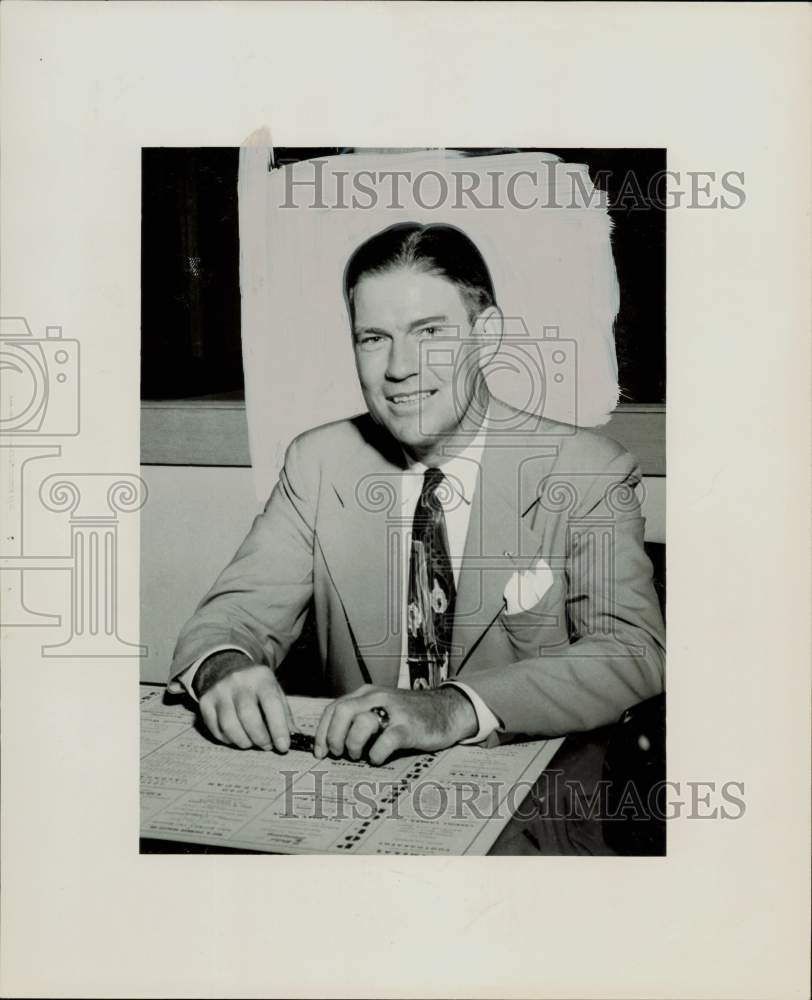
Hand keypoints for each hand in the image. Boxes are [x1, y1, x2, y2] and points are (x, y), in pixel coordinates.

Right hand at [193, 650, 294, 751]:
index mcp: (261, 677)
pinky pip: (216, 730)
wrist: (226, 668)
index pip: (271, 703)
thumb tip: (295, 738)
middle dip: (260, 738)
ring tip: (252, 742)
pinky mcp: (205, 702)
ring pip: (230, 726)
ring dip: (244, 742)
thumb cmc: (257, 686)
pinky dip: (228, 740)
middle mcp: (239, 681)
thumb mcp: (274, 691)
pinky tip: (237, 736)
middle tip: (266, 745)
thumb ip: (285, 714)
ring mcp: (219, 691)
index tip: (283, 747)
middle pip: (248, 716)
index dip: (278, 728)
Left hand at [313, 685, 477, 765]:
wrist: (448, 709)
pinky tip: (377, 759)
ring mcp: (394, 711)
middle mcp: (378, 698)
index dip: (322, 732)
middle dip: (333, 737)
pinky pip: (385, 741)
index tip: (320, 752)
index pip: (334, 708)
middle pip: (342, 712)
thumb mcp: (383, 707)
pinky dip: (376, 755)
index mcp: (367, 693)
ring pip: (360, 724)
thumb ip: (361, 717)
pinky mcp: (409, 727)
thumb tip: (334, 742)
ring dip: (353, 745)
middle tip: (338, 754)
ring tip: (359, 756)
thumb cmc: (411, 714)